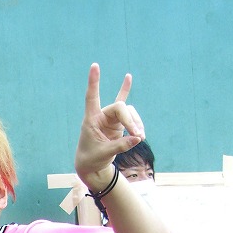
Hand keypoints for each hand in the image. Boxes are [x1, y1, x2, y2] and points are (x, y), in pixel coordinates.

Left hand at [75, 64, 144, 188]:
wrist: (92, 166)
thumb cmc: (92, 159)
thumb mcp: (104, 154)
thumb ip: (120, 145)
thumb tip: (138, 137)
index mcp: (91, 120)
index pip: (92, 97)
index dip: (94, 82)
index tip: (94, 65)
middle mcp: (101, 116)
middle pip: (120, 107)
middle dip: (130, 120)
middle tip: (138, 135)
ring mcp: (110, 118)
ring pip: (128, 112)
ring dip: (136, 123)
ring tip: (140, 137)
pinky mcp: (118, 123)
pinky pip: (127, 110)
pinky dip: (131, 105)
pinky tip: (129, 80)